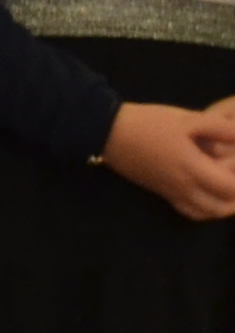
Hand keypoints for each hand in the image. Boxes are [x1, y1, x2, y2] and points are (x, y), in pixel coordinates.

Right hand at [103, 102, 234, 219]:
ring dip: (224, 206)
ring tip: (230, 190)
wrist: (109, 133)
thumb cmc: (149, 124)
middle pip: (222, 207)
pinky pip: (191, 211)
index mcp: (192, 168)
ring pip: (207, 213)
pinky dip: (206, 210)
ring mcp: (172, 193)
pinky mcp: (163, 193)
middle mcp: (184, 187)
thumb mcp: (187, 118)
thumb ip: (221, 129)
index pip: (230, 188)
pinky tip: (210, 195)